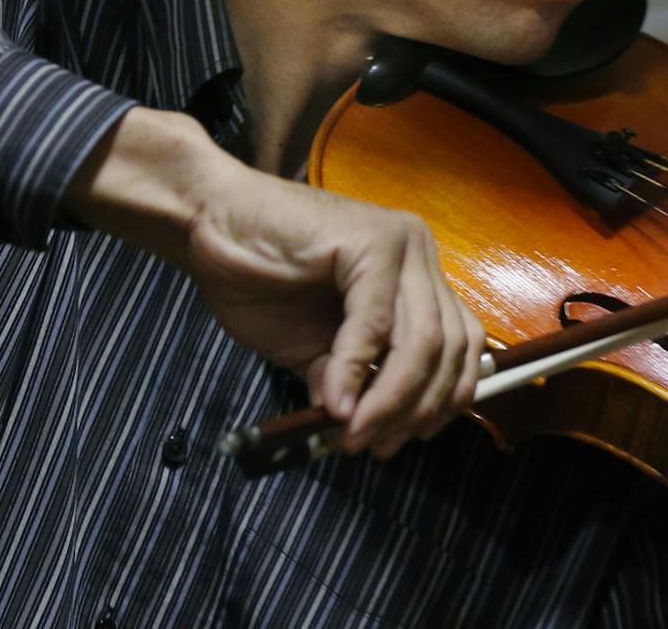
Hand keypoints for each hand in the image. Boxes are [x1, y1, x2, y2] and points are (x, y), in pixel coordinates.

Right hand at [70, 108, 486, 458]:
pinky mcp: (371, 241)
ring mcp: (400, 243)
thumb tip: (366, 428)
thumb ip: (350, 380)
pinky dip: (355, 370)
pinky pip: (376, 323)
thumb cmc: (257, 277)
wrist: (207, 224)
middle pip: (450, 349)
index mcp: (416, 277)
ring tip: (353, 430)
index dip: (440, 402)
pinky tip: (333, 399)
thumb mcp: (314, 348)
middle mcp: (419, 254)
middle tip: (374, 444)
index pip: (460, 348)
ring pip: (423, 341)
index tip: (400, 440)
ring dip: (389, 399)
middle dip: (415, 409)